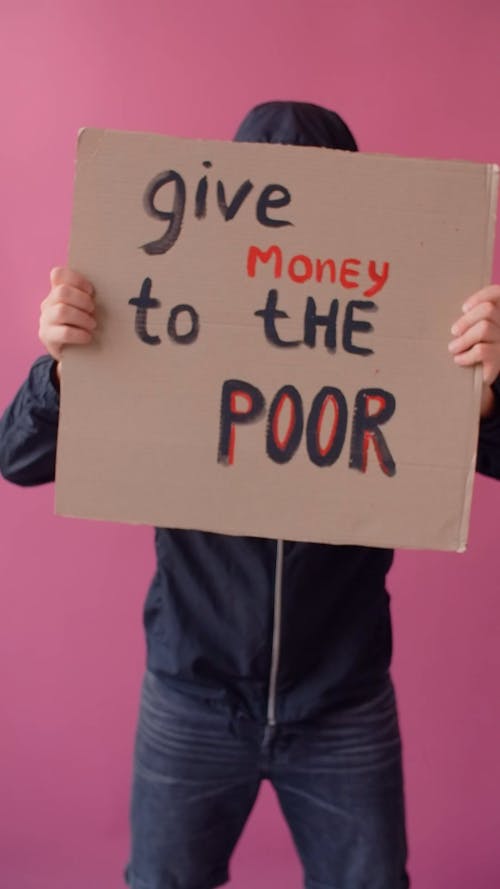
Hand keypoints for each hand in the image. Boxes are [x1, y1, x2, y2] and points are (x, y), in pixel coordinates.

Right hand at [39, 267, 95, 379]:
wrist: (74, 355)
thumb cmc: (84, 326)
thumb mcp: (85, 309)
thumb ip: (90, 297)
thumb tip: (115, 289)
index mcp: (56, 292)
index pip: (58, 274)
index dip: (76, 280)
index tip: (91, 291)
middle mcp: (48, 304)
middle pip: (62, 292)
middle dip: (82, 300)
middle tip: (93, 310)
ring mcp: (45, 320)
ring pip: (62, 311)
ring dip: (82, 318)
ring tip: (93, 325)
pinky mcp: (47, 337)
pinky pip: (64, 332)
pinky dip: (80, 334)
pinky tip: (88, 337)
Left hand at [448, 284, 499, 417]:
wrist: (477, 378)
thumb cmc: (469, 348)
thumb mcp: (468, 330)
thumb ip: (467, 318)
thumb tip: (450, 308)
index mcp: (498, 315)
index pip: (497, 293)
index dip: (481, 296)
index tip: (464, 308)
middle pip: (488, 310)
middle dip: (466, 320)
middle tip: (454, 332)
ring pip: (484, 328)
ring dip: (464, 339)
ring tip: (453, 348)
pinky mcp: (499, 360)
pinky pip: (482, 350)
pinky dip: (466, 355)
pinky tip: (459, 360)